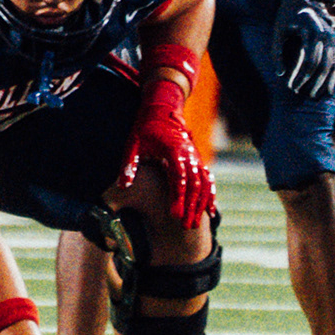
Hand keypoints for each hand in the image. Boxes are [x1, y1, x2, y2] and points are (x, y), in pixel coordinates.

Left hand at [119, 83, 215, 229]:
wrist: (162, 108)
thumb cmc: (144, 127)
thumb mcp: (132, 143)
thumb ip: (129, 164)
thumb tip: (124, 185)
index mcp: (173, 150)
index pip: (178, 178)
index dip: (177, 198)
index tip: (174, 216)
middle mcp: (188, 154)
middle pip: (194, 184)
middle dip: (191, 207)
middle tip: (185, 227)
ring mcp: (195, 157)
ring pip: (204, 183)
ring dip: (201, 204)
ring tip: (195, 224)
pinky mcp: (197, 159)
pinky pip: (208, 179)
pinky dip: (210, 195)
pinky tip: (210, 212)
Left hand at [272, 0, 334, 100]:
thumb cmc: (285, 16)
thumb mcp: (278, 31)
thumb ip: (277, 52)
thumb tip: (281, 74)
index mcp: (312, 31)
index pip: (310, 60)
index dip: (301, 76)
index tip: (292, 87)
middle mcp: (326, 34)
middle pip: (323, 64)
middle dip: (315, 82)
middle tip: (305, 95)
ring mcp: (333, 37)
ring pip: (334, 64)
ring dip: (327, 82)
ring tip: (320, 96)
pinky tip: (332, 89)